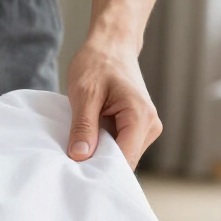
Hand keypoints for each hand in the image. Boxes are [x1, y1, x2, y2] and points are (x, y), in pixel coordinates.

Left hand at [65, 36, 161, 169]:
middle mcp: (150, 126)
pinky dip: (103, 146)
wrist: (111, 45)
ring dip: (100, 154)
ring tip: (78, 147)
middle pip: (124, 161)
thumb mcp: (84, 94)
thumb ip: (83, 127)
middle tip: (70, 164)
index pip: (124, 160)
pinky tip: (88, 139)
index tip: (76, 175)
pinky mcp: (138, 127)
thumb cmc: (98, 63)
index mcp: (140, 117)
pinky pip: (121, 146)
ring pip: (122, 156)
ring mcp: (147, 128)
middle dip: (99, 164)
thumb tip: (79, 157)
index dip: (100, 170)